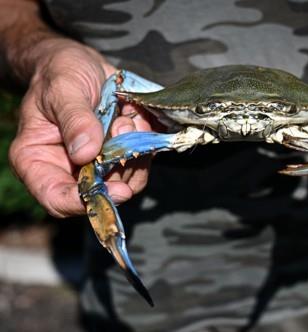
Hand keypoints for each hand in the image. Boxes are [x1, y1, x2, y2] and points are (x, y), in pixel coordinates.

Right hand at [8, 39, 150, 216]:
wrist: (81, 62)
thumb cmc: (60, 72)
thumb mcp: (63, 88)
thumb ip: (74, 119)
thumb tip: (85, 153)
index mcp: (37, 159)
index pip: (56, 198)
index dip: (85, 202)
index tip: (117, 190)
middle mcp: (67, 168)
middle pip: (98, 193)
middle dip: (119, 168)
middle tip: (123, 128)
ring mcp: (96, 164)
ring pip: (125, 179)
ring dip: (134, 151)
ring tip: (124, 117)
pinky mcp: (119, 155)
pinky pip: (140, 162)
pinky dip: (145, 143)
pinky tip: (135, 118)